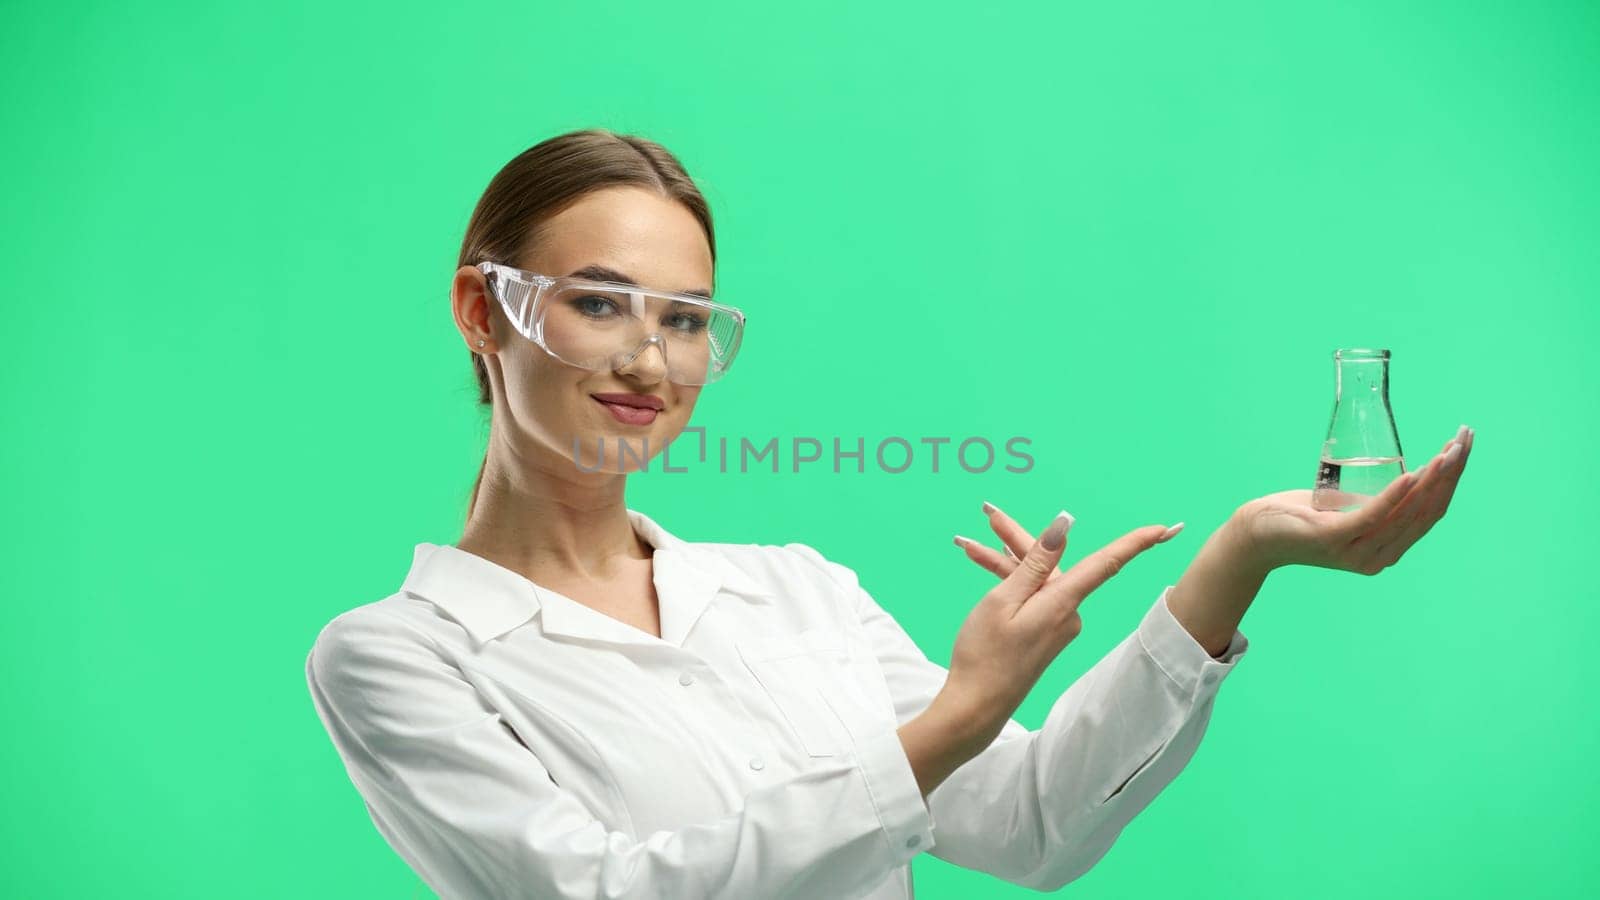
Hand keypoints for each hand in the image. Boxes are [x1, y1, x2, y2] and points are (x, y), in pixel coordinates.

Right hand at [942, 506, 1179, 741]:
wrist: (976, 706)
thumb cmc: (984, 655)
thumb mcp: (1004, 600)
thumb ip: (1035, 562)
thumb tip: (1064, 527)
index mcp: (1062, 603)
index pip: (1107, 563)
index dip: (1136, 543)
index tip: (1165, 529)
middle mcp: (1068, 613)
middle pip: (1052, 562)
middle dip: (1019, 539)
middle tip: (989, 516)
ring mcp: (1057, 624)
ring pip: (1037, 578)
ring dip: (1005, 559)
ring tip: (967, 545)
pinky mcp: (1046, 632)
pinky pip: (1033, 595)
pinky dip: (1009, 581)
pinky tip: (985, 565)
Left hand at [1238, 425, 1474, 573]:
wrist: (1255, 534)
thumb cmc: (1300, 517)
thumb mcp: (1346, 511)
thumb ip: (1375, 506)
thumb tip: (1401, 481)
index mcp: (1386, 548)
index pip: (1431, 513)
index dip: (1452, 480)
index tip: (1464, 446)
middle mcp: (1378, 556)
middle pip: (1427, 511)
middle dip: (1451, 473)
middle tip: (1465, 438)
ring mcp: (1356, 550)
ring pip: (1407, 512)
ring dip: (1432, 478)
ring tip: (1448, 450)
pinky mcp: (1333, 539)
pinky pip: (1373, 516)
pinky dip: (1396, 496)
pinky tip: (1413, 475)